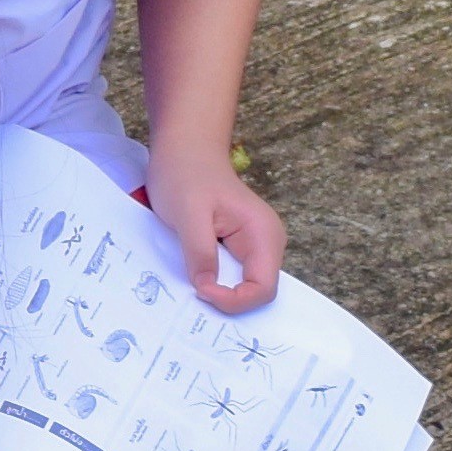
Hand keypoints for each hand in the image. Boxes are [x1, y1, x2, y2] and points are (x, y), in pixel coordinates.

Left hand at [149, 158, 285, 314]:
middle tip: (191, 295)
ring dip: (219, 292)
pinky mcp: (236, 246)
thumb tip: (206, 287)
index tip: (198, 290)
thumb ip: (200, 250)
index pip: (263, 288)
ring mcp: (253, 246)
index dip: (234, 300)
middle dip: (227, 300)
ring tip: (190, 288)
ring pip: (244, 286)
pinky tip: (193, 277)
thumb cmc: (186, 175)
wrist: (185, 150)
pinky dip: (214, 281)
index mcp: (263, 235)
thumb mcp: (187, 212)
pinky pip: (231, 275)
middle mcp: (266, 244)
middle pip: (257, 291)